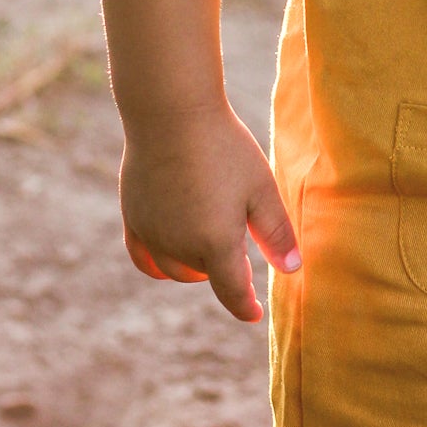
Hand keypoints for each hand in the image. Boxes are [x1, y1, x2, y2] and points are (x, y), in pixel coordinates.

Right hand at [119, 103, 299, 322]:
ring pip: (174, 269)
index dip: (245, 307)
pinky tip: (173, 255)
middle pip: (205, 276)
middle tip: (240, 250)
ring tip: (212, 242)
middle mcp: (179, 247)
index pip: (232, 293)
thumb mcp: (261, 188)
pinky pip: (144, 258)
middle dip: (224, 272)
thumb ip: (276, 233)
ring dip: (195, 266)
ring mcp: (152, 234)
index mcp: (216, 243)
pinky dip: (161, 264)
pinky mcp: (133, 218)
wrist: (172, 113)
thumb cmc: (224, 147)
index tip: (254, 313)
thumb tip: (293, 269)